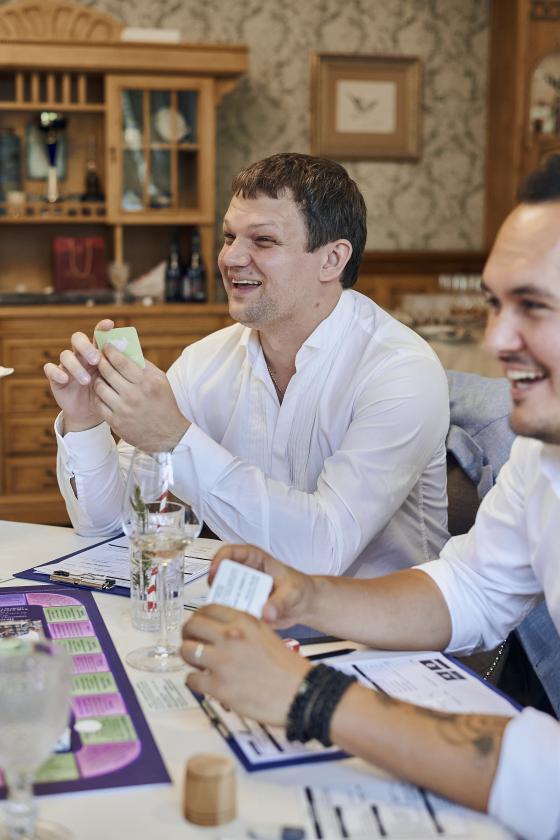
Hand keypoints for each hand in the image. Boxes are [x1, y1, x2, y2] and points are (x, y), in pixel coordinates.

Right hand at [43, 318, 111, 432]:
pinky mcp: (56, 377)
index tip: (109, 325)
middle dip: (86, 347)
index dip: (101, 328)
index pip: (97, 335)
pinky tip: (65, 378)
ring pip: (65, 355)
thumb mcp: (116, 381)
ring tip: (87, 380)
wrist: (92, 412)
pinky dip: (57, 372)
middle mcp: (80, 355)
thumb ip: (122, 369)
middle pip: (78, 339)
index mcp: (96, 352)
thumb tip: (140, 360)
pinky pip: (51, 369)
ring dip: (76, 366)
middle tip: (96, 359)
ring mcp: (67, 365)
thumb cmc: (107, 393)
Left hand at [92, 343, 189, 449]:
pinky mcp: (116, 422)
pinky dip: (98, 396)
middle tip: (97, 357)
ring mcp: (124, 410)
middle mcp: (135, 395)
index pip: (121, 361)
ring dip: (97, 379)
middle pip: (107, 371)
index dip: (110, 351)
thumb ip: (144, 365)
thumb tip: (125, 350)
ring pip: (99, 387)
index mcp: (147, 382)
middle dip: (100, 361)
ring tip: (100, 376)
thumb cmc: (164, 403)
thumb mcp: (161, 381)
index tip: (106, 346)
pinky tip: (101, 392)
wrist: (168, 435)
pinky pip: (98, 403)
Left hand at [181, 604, 310, 725]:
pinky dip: (194, 681)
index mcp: (244, 621)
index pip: (208, 608)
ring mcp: (222, 661)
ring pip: (186, 650)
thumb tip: (219, 629)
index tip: (198, 624)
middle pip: (192, 625)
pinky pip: (191, 679)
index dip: (199, 616)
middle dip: (188, 634)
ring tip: (197, 664)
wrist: (301, 694)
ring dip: (189, 657)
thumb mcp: (265, 633)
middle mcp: (231, 637)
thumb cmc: (287, 668)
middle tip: (191, 642)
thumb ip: (242, 628)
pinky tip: (203, 682)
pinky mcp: (218, 686)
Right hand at [209, 544, 315, 627]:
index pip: (231, 552)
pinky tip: (237, 623)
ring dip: (223, 604)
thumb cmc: (299, 589)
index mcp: (255, 559)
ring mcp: (242, 591)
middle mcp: (245, 574)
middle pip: (221, 575)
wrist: (304, 605)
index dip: (219, 560)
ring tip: (232, 614)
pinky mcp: (243, 606)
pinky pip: (231, 610)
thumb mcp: (292, 592)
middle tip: (221, 599)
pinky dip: (230, 616)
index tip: (215, 572)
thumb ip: (280, 602)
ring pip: (223, 595)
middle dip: (218, 587)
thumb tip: (267, 612)